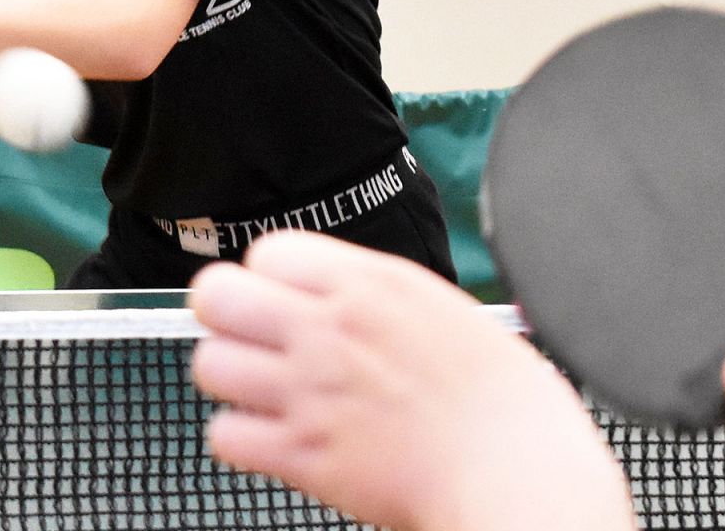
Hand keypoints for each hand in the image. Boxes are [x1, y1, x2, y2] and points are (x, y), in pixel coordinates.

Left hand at [190, 231, 635, 530]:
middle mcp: (328, 331)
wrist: (514, 472)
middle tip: (251, 332)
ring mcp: (308, 393)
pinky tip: (274, 436)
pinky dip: (241, 437)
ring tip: (264, 387)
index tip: (286, 295)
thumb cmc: (502, 401)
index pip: (268, 251)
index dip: (272, 275)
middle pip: (217, 295)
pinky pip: (223, 434)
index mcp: (370, 286)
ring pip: (210, 363)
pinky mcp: (300, 456)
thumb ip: (382, 296)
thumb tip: (347, 292)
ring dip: (232, 376)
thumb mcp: (446, 309)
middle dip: (228, 312)